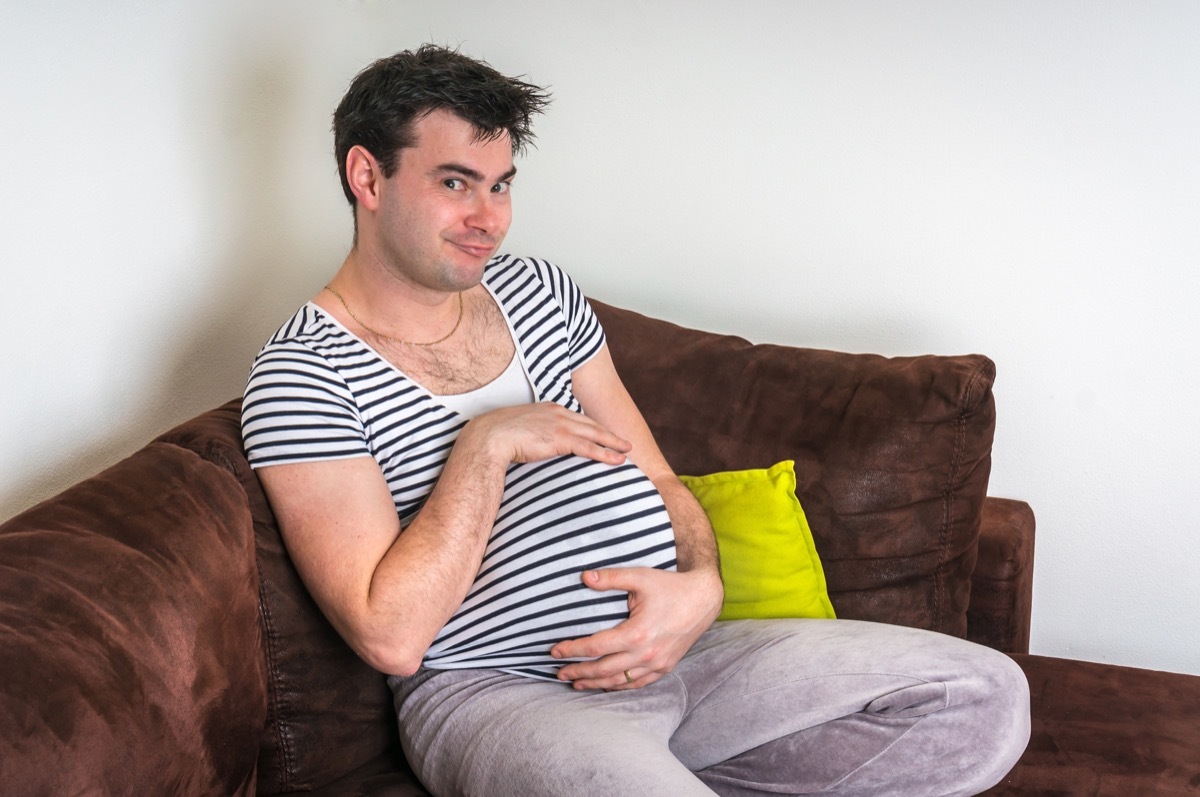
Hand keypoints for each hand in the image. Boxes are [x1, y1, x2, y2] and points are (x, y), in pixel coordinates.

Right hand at [463, 402, 631, 466]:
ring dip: (613, 442)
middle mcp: (558, 413)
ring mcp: (560, 424)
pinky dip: (606, 453)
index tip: (603, 433)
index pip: (577, 418)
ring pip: (595, 434)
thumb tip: (533, 445)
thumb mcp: (519, 429)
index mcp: (549, 409)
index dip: (592, 426)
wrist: (489, 436)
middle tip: (624, 442)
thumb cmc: (498, 436)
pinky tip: (617, 460)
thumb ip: (532, 433)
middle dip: (609, 433)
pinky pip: (589, 447)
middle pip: (591, 424)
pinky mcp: (560, 438)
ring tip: (627, 450)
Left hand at [550, 566, 722, 690]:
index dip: (572, 650)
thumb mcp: (640, 577)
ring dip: (595, 683)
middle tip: (558, 673)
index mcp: (636, 633)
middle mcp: (646, 654)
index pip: (595, 647)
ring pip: (619, 681)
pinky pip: (637, 683)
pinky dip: (618, 687)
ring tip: (576, 683)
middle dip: (578, 672)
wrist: (704, 599)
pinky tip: (605, 685)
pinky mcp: (665, 667)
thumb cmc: (671, 586)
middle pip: (603, 669)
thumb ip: (611, 578)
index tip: (554, 651)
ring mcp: (657, 664)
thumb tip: (584, 577)